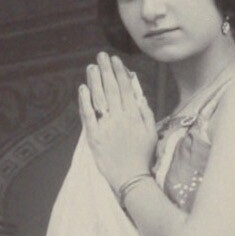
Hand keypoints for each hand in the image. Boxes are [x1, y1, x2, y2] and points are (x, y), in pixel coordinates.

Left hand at [78, 52, 156, 192]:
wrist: (132, 179)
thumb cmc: (143, 157)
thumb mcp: (151, 134)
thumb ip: (146, 114)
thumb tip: (139, 96)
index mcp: (134, 116)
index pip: (126, 89)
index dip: (120, 73)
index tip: (116, 60)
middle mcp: (120, 118)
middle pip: (112, 89)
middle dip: (107, 70)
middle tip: (101, 56)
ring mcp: (107, 127)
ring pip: (100, 99)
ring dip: (95, 80)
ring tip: (91, 67)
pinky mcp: (94, 137)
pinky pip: (88, 115)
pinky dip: (85, 101)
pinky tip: (83, 88)